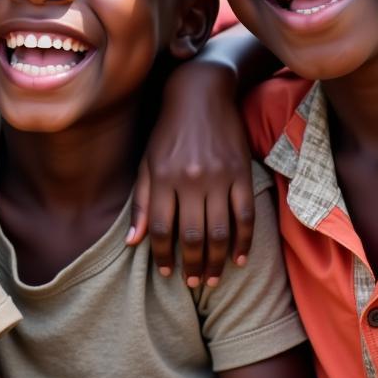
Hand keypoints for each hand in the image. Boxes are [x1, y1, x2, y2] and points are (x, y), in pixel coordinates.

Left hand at [129, 61, 252, 286]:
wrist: (201, 94)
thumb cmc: (167, 132)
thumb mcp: (146, 163)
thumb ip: (141, 203)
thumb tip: (132, 242)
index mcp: (163, 178)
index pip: (162, 228)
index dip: (163, 255)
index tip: (167, 272)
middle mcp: (190, 180)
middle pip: (193, 236)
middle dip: (193, 265)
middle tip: (194, 282)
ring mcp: (218, 177)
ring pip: (220, 231)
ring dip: (217, 261)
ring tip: (213, 279)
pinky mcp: (241, 173)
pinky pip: (245, 215)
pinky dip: (244, 241)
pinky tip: (238, 259)